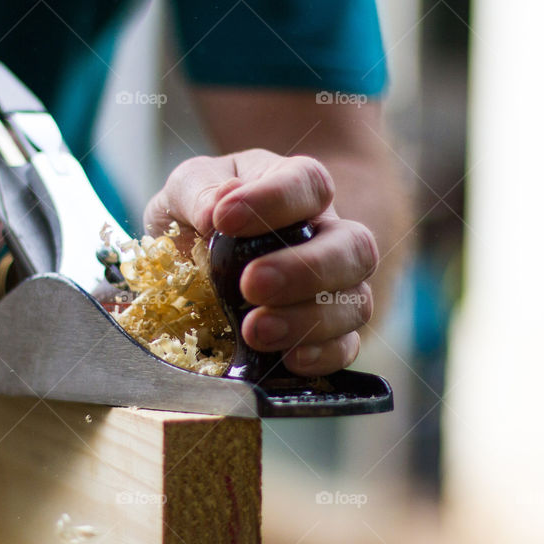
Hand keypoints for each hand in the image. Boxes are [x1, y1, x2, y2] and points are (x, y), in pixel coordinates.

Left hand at [143, 149, 377, 375]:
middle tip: (251, 284)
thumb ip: (198, 190)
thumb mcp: (188, 186)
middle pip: (354, 248)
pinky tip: (288, 359)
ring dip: (309, 320)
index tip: (223, 219)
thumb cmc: (200, 210)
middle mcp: (328, 236)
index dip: (274, 200)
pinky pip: (346, 348)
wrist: (194, 253)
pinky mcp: (325, 334)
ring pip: (355, 303)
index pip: (309, 184)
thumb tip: (213, 211)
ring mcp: (333, 288)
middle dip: (305, 270)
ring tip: (254, 330)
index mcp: (296, 187)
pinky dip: (323, 356)